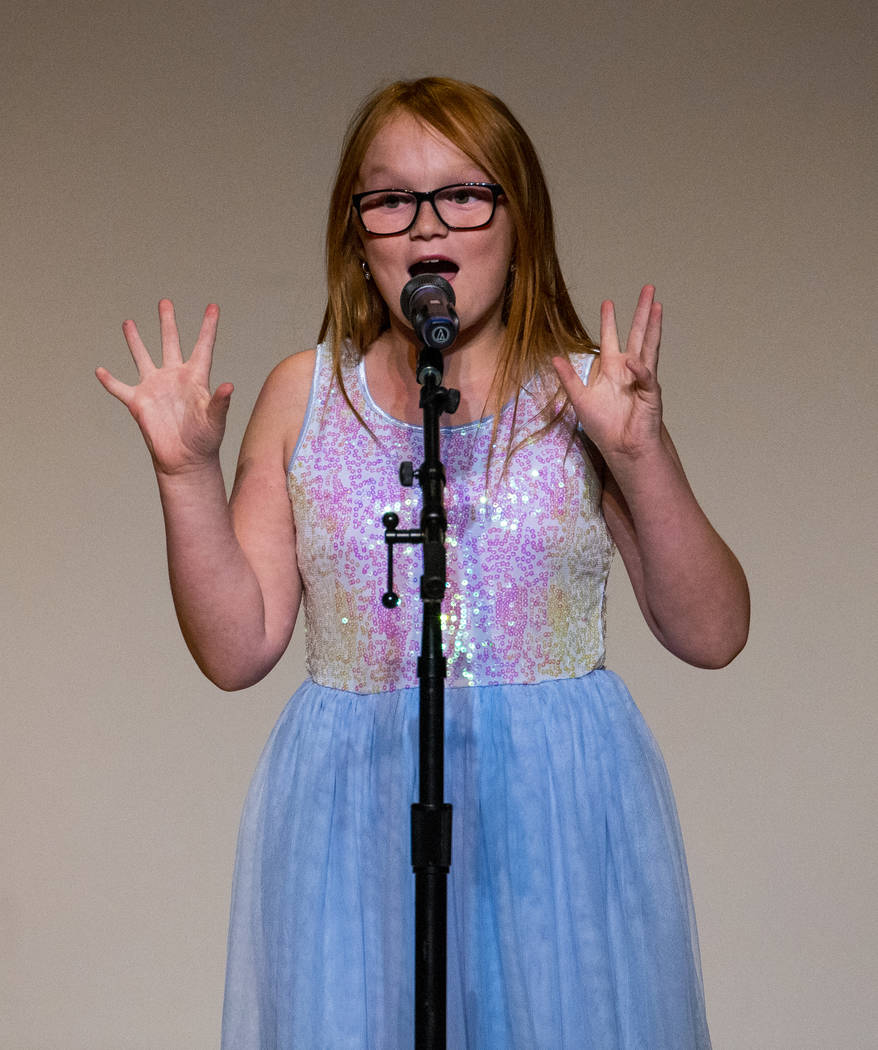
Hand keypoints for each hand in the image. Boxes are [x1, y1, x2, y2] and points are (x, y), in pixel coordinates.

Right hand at [96, 299, 232, 475]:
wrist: (186, 460)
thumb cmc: (205, 440)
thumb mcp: (216, 420)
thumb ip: (220, 402)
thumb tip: (229, 386)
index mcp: (196, 378)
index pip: (203, 346)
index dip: (208, 327)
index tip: (213, 306)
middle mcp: (174, 377)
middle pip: (170, 343)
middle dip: (167, 323)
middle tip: (164, 302)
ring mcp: (155, 388)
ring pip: (143, 357)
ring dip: (135, 341)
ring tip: (128, 322)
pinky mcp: (138, 403)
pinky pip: (120, 388)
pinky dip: (109, 380)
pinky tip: (99, 370)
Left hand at [553, 285, 662, 461]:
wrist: (622, 448)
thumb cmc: (604, 427)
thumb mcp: (580, 400)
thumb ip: (569, 379)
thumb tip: (554, 358)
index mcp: (612, 369)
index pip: (612, 338)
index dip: (610, 321)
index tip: (608, 302)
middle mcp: (629, 370)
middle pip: (637, 334)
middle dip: (641, 312)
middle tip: (648, 288)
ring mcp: (642, 379)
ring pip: (649, 347)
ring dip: (653, 327)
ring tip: (657, 306)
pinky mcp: (650, 394)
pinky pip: (646, 379)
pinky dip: (640, 371)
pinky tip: (635, 362)